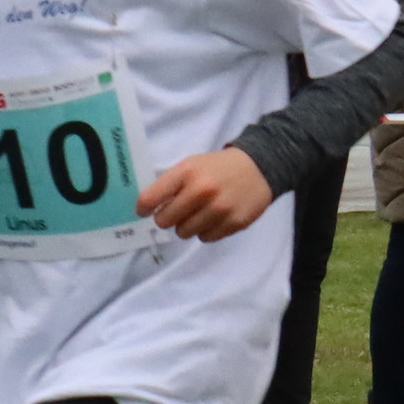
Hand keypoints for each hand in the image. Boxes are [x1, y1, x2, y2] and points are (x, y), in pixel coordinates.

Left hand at [138, 147, 274, 240]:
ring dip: (187, 226)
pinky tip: (214, 219)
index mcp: (187, 173)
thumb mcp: (191, 165)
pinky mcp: (235, 222)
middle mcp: (202, 191)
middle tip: (177, 212)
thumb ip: (169, 184)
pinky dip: (206, 231)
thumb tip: (147, 209)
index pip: (149, 199)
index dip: (144, 208)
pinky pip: (206, 238)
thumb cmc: (217, 168)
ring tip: (198, 215)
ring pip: (184, 233)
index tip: (147, 210)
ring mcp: (220, 209)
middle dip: (167, 218)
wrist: (259, 168)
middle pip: (164, 221)